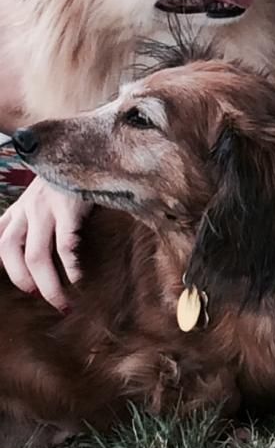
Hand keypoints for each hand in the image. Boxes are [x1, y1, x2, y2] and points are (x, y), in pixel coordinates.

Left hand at [0, 176, 91, 310]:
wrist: (92, 144)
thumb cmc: (74, 175)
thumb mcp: (48, 192)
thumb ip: (41, 215)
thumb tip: (49, 252)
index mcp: (21, 206)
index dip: (3, 264)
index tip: (22, 285)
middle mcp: (28, 206)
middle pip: (9, 250)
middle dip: (22, 280)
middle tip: (39, 296)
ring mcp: (47, 206)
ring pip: (35, 255)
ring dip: (48, 285)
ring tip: (62, 303)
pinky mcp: (69, 206)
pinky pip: (64, 245)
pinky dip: (71, 267)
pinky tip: (80, 279)